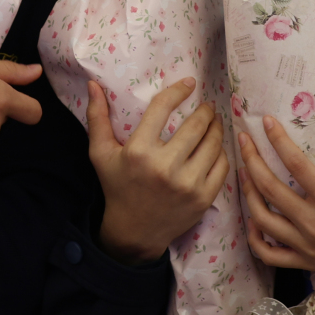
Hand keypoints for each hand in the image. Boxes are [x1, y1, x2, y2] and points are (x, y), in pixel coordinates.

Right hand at [90, 77, 228, 265]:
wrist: (134, 232)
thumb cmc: (117, 187)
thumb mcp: (101, 154)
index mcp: (139, 152)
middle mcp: (164, 167)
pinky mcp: (203, 198)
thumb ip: (97, 118)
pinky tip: (215, 146)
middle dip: (205, 111)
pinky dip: (221, 152)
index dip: (178, 91)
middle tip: (207, 106)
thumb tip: (93, 84)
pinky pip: (221, 165)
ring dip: (216, 128)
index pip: (162, 108)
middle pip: (196, 125)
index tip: (189, 83)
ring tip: (214, 122)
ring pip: (213, 144)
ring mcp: (187, 184)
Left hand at [237, 101, 314, 275]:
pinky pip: (270, 255)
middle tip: (243, 141)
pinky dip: (255, 239)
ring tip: (244, 172)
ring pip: (263, 221)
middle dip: (252, 161)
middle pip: (271, 190)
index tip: (266, 121)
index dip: (278, 140)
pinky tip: (252, 219)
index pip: (296, 165)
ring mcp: (308, 248)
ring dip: (248, 194)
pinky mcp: (306, 263)